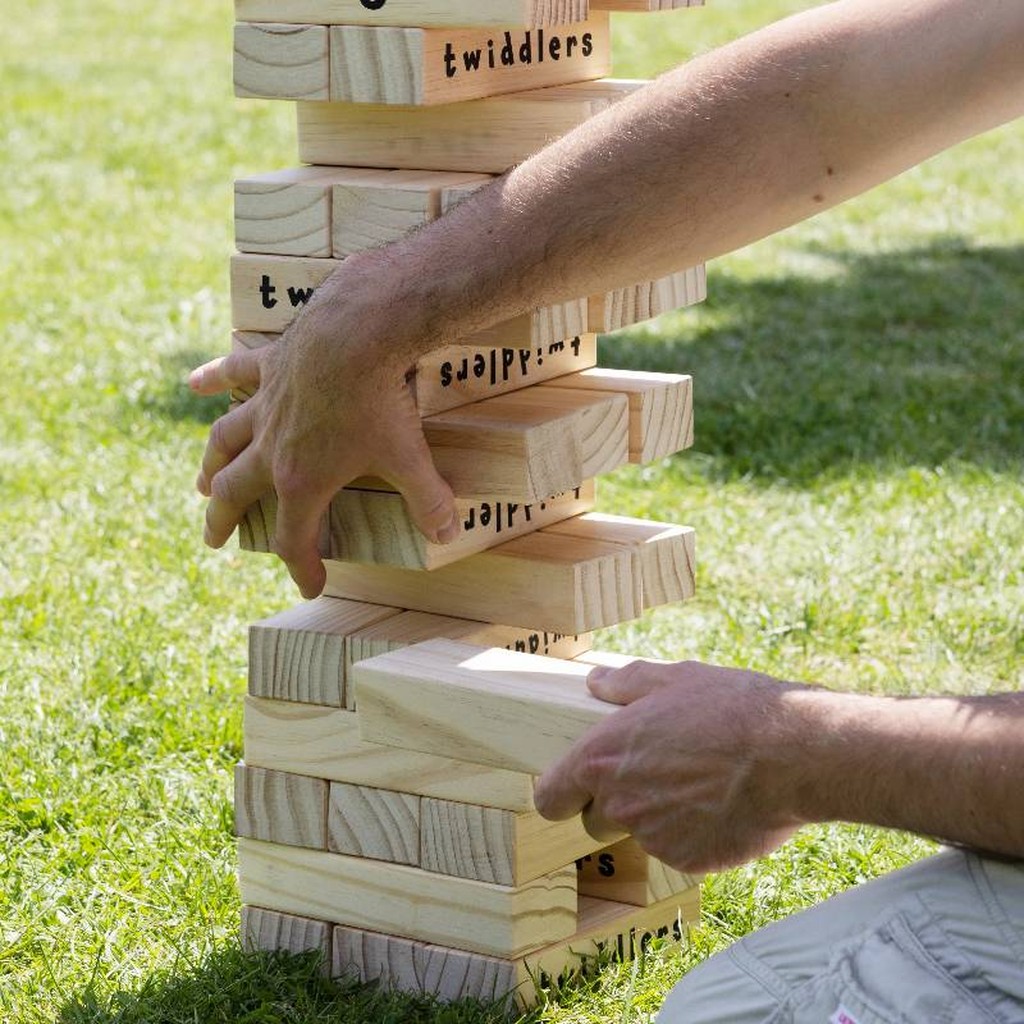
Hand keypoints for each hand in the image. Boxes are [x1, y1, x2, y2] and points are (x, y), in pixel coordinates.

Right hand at [190, 257, 458, 596]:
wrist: (359, 332)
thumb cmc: (382, 400)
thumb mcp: (411, 457)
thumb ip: (428, 501)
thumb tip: (447, 535)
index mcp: (302, 481)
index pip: (292, 539)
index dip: (301, 568)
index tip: (311, 586)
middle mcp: (272, 449)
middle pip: (236, 494)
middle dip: (224, 522)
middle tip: (213, 541)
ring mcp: (265, 406)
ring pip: (224, 442)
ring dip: (211, 466)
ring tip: (202, 484)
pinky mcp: (268, 366)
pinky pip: (232, 374)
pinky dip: (212, 378)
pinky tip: (195, 384)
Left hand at [533, 659, 807, 873]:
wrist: (792, 755)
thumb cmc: (731, 710)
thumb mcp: (673, 678)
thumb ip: (625, 683)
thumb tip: (596, 682)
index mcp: (601, 757)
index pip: (549, 798)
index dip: (559, 793)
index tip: (574, 787)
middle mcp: (620, 803)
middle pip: (594, 820)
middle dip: (613, 804)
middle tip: (651, 774)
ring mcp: (653, 837)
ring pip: (639, 834)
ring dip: (655, 817)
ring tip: (695, 783)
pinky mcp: (688, 860)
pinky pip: (677, 849)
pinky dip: (690, 833)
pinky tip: (718, 804)